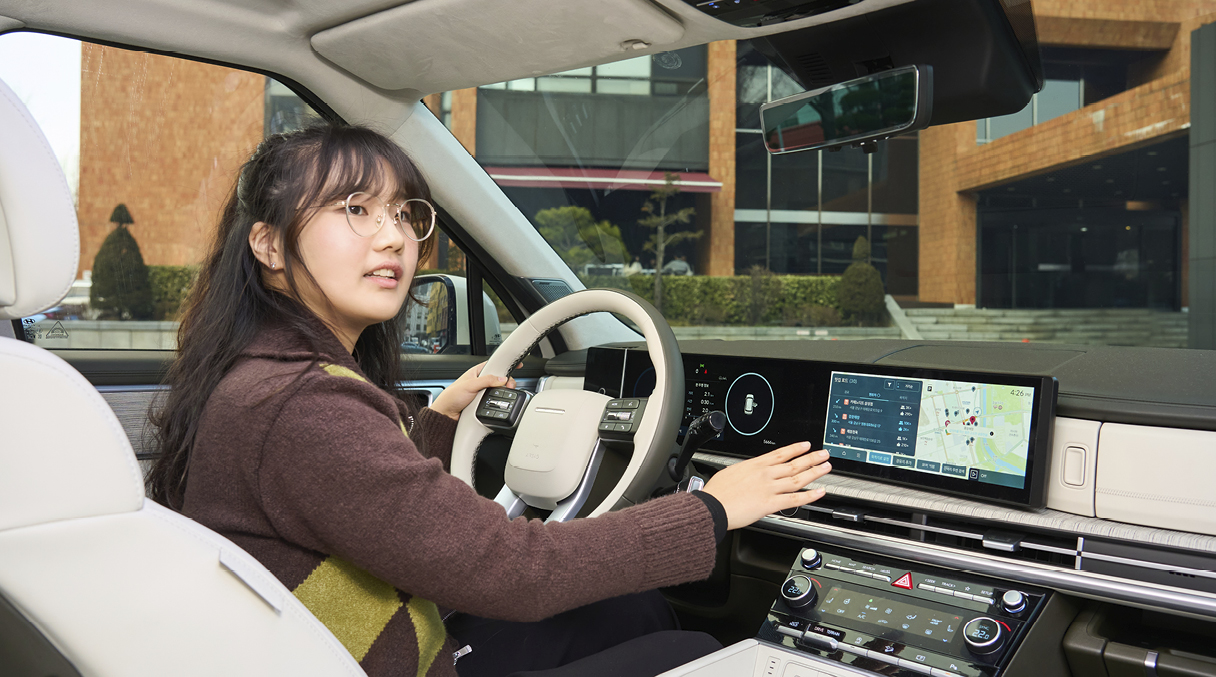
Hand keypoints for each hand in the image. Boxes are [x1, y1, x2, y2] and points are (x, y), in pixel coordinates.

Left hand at [430, 362, 517, 420]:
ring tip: (503, 395)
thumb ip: (487, 380)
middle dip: (506, 382)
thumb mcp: (470, 385)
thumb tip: (502, 379)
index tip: (517, 364)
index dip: (505, 364)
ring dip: (501, 393)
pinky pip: (494, 402)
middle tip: (509, 386)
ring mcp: (482, 393)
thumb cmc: (451, 397)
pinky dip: (497, 402)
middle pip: (499, 379)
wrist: (446, 414)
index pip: (494, 365)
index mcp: (476, 372)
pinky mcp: (483, 404)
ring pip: (498, 391)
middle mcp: (480, 382)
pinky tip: (498, 403)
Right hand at [701, 443, 831, 529]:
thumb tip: (745, 472)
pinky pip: (794, 499)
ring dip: (814, 472)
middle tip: (823, 454)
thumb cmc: (716, 492)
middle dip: (811, 458)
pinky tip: (819, 492)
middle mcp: (765, 474)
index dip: (795, 449)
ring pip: (798, 479)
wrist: (712, 506)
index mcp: (754, 465)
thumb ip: (742, 472)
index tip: (805, 445)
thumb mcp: (729, 472)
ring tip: (826, 468)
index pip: (780, 454)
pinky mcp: (770, 504)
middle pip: (793, 464)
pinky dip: (809, 496)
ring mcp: (769, 488)